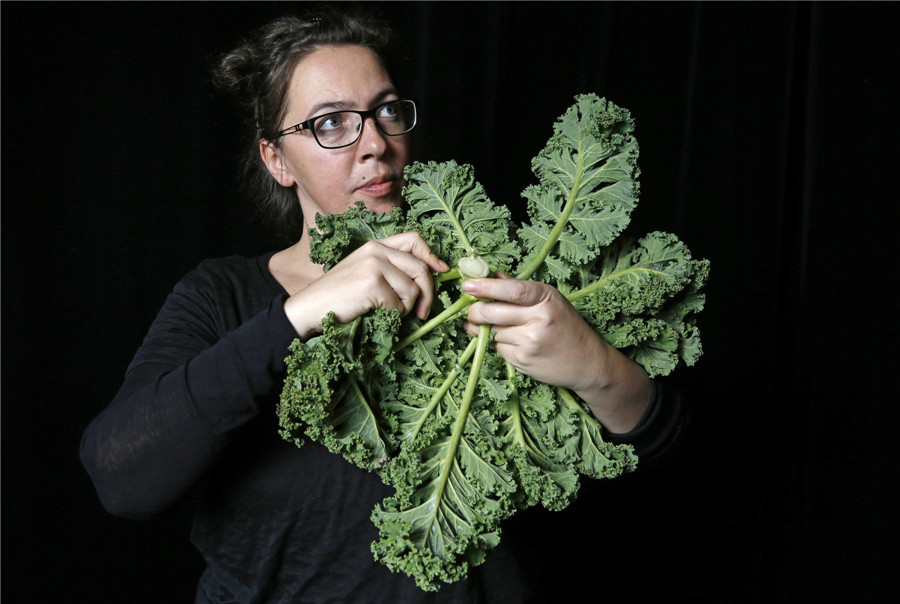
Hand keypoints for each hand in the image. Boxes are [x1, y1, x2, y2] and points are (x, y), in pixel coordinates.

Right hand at [285, 232, 447, 338]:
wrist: (310, 308)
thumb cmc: (338, 296)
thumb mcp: (363, 271)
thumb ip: (390, 268)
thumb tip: (426, 276)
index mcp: (375, 245)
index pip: (414, 240)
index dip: (432, 255)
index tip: (442, 271)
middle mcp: (376, 251)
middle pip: (420, 268)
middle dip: (427, 293)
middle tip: (423, 312)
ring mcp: (374, 266)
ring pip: (412, 291)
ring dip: (405, 308)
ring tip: (388, 312)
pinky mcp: (372, 285)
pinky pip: (399, 305)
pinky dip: (392, 316)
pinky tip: (376, 314)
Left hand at [461, 272, 650, 432]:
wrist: (588, 362)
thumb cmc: (567, 326)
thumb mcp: (550, 301)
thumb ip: (520, 288)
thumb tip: (492, 274)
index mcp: (546, 298)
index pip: (510, 289)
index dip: (485, 287)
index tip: (467, 286)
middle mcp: (539, 319)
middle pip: (491, 312)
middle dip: (474, 312)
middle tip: (472, 311)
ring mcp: (530, 341)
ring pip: (491, 331)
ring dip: (485, 330)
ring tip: (494, 327)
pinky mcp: (523, 360)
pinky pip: (498, 348)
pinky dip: (498, 344)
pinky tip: (512, 342)